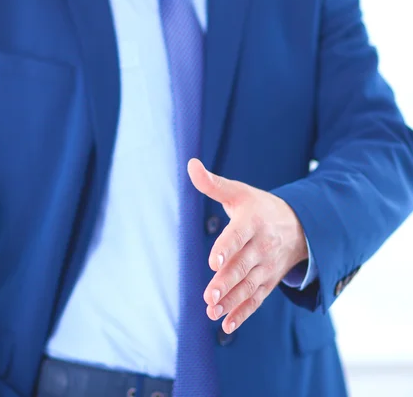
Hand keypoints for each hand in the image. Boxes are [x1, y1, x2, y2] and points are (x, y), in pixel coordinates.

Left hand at [187, 158, 308, 333]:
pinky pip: (257, 299)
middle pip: (243, 266)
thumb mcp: (239, 192)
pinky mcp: (268, 281)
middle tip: (209, 296)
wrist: (299, 225)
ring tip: (212, 312)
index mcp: (253, 221)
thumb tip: (190, 164)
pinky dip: (243, 313)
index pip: (238, 235)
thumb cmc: (260, 206)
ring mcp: (266, 266)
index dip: (226, 248)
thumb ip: (212, 183)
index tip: (213, 261)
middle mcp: (262, 246)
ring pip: (249, 286)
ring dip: (232, 301)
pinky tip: (226, 325)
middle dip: (227, 282)